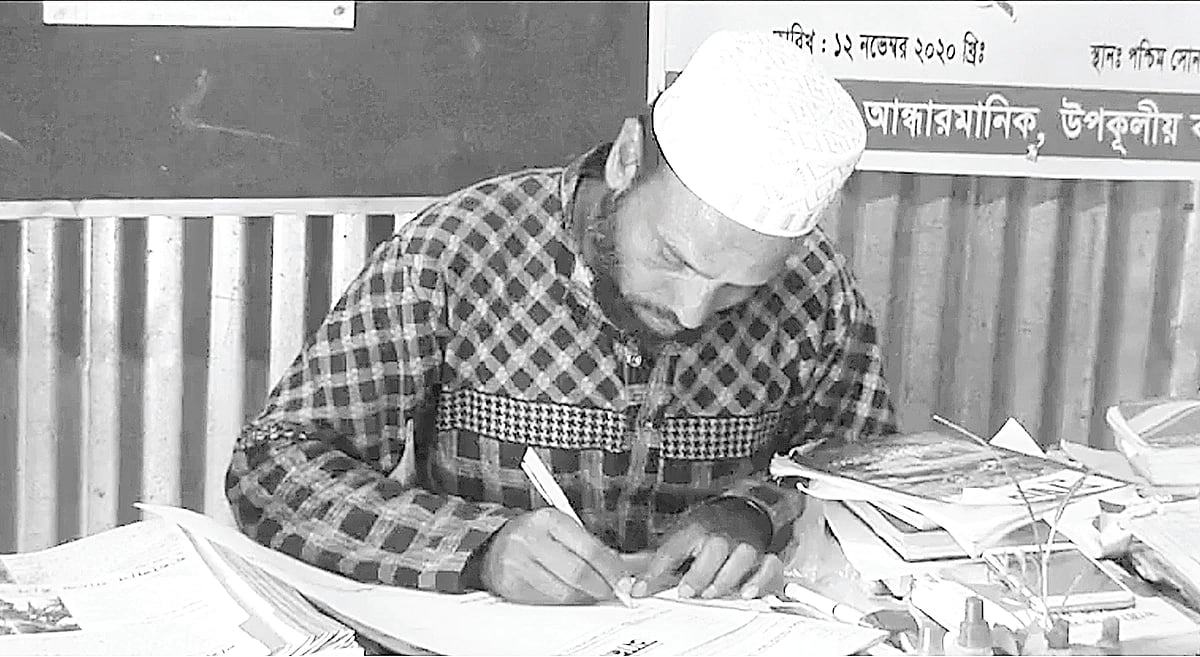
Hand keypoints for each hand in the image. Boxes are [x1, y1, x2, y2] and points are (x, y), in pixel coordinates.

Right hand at [480, 508, 629, 605]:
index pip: (589, 549)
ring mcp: (517, 563)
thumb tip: (622, 568)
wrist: (495, 546)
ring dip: (583, 598)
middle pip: (577, 573)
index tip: (624, 581)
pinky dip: (562, 602)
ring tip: (592, 594)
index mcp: (548, 519)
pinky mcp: (510, 585)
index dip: (611, 569)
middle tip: (613, 593)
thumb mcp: (562, 529)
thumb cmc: (535, 536)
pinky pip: (546, 601)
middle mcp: (530, 539)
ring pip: (562, 592)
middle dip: (600, 587)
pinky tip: (569, 597)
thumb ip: (590, 546)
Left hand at [631, 498, 782, 600]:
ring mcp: (745, 544)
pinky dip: (760, 580)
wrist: (743, 510)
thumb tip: (638, 588)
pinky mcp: (764, 557)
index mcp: (696, 527)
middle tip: (685, 592)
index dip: (656, 570)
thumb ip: (662, 564)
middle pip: (714, 548)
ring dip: (725, 579)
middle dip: (699, 573)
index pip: (674, 547)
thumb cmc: (709, 528)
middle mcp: (723, 534)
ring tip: (710, 594)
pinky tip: (747, 593)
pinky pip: (769, 567)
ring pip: (742, 558)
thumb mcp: (681, 537)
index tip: (641, 590)